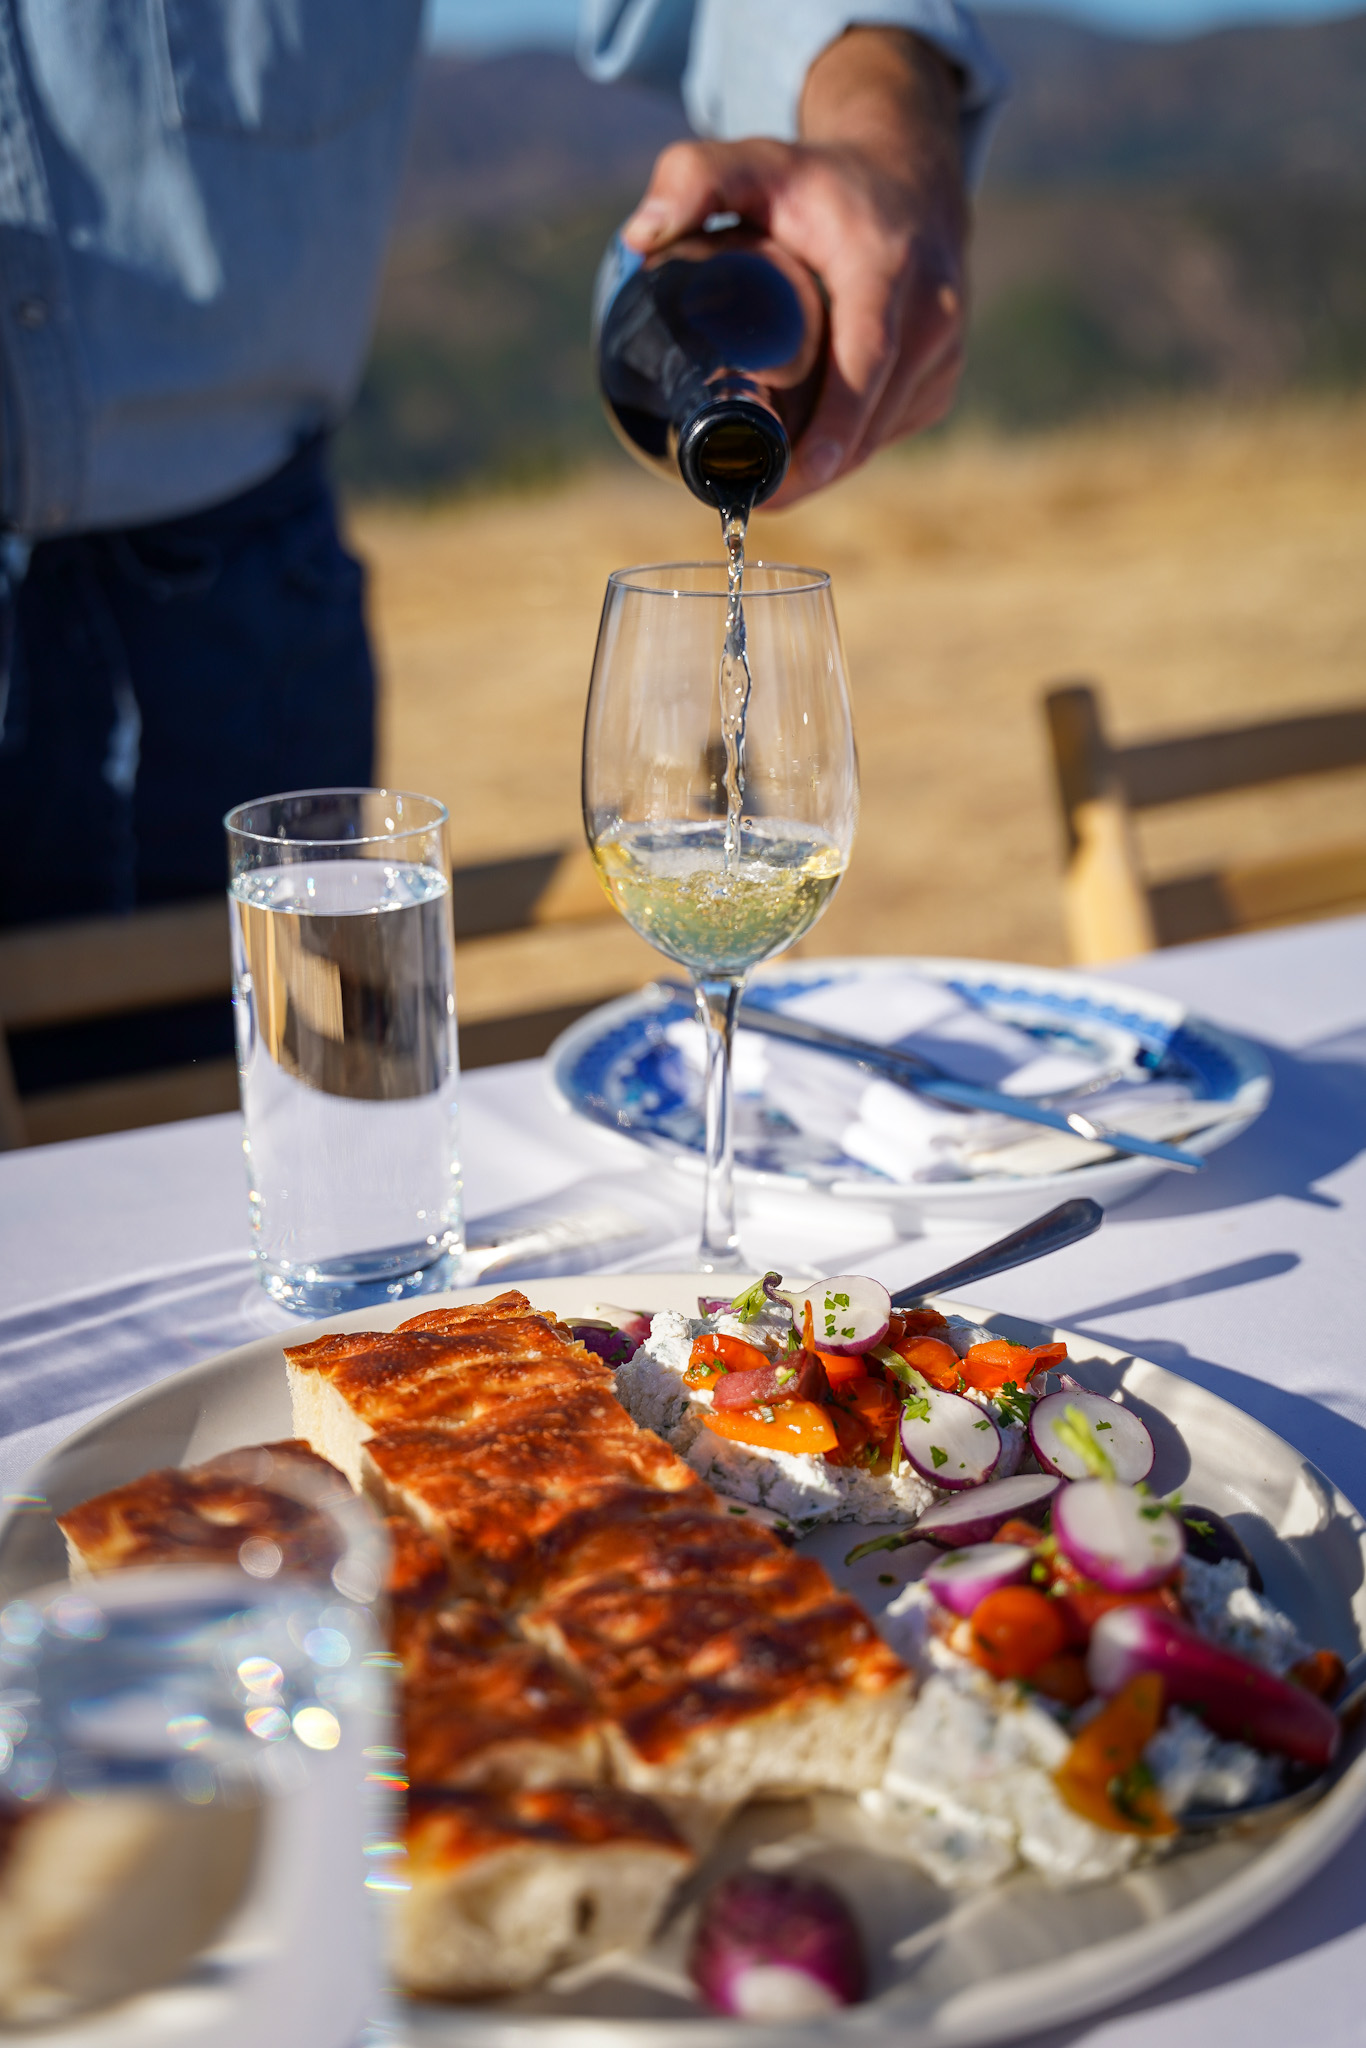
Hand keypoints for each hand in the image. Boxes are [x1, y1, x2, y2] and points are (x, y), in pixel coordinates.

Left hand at [622, 27, 966, 504]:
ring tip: (767, 486)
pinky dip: (850, 452)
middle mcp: (931, 310)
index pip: (868, 358)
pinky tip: (808, 458)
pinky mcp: (942, 377)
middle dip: (813, 469)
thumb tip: (638, 239)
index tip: (795, 473)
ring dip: (828, 468)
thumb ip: (693, 180)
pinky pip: (891, 431)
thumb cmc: (819, 180)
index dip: (836, 424)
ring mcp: (944, 350)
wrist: (909, 179)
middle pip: (872, 415)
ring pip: (881, 435)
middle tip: (749, 498)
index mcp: (887, 265)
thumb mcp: (754, 163)